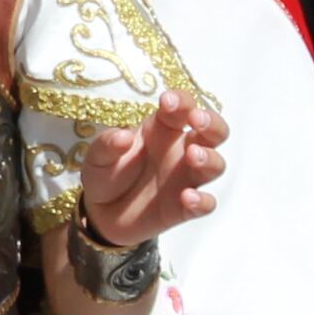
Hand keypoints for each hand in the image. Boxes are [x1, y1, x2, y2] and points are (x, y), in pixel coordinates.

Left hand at [76, 92, 231, 247]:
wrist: (100, 214)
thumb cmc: (105, 174)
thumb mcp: (97, 156)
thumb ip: (107, 144)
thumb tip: (124, 136)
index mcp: (162, 129)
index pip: (182, 107)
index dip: (181, 100)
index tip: (167, 101)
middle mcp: (180, 151)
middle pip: (213, 132)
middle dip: (211, 122)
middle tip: (197, 120)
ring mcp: (186, 179)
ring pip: (215, 165)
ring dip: (209, 158)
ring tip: (193, 155)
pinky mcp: (184, 208)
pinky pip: (205, 204)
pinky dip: (202, 201)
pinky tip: (188, 198)